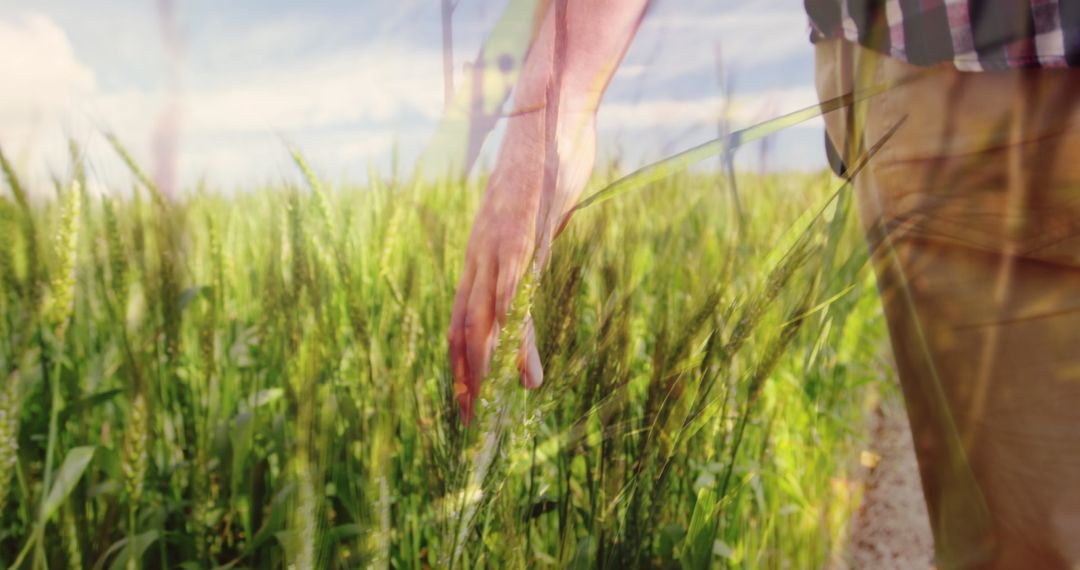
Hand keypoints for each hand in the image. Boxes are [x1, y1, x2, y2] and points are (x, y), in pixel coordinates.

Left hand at [449, 113, 595, 424]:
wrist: (548, 112)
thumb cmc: (546, 158)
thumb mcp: (537, 211)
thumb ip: (531, 240)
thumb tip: (535, 261)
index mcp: (482, 247)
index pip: (462, 311)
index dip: (460, 354)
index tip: (462, 391)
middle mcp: (481, 251)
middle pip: (463, 323)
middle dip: (461, 374)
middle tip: (462, 418)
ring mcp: (499, 246)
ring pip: (484, 319)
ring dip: (481, 368)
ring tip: (481, 408)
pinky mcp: (523, 240)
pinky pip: (516, 299)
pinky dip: (517, 340)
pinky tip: (522, 373)